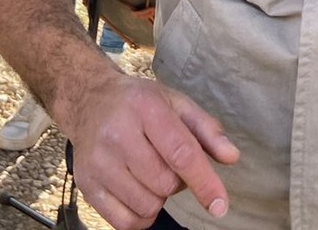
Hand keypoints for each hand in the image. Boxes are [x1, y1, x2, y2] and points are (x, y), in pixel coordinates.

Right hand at [60, 73, 239, 229]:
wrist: (90, 100)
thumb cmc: (140, 104)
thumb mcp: (176, 103)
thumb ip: (207, 130)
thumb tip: (231, 157)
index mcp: (145, 108)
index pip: (180, 153)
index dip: (204, 182)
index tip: (220, 205)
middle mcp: (117, 134)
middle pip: (165, 184)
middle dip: (176, 182)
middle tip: (166, 162)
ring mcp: (98, 161)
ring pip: (146, 206)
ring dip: (158, 198)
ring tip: (149, 172)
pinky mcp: (86, 184)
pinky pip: (124, 222)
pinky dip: (140, 216)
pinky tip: (138, 192)